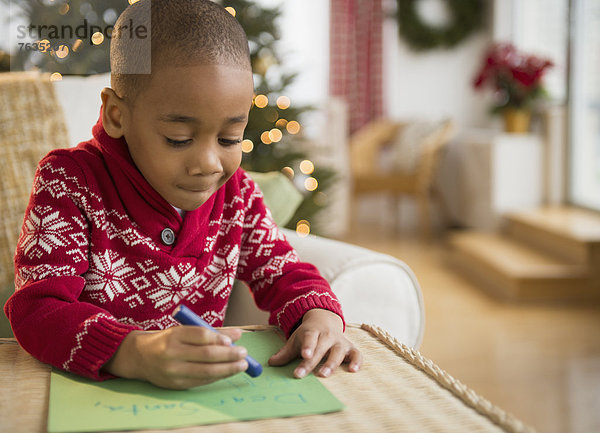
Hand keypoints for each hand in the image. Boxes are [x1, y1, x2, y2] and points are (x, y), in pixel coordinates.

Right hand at [102, 326, 248, 388]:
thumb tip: (238, 334)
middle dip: (229, 355)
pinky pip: (201, 381)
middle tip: (244, 353)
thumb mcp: (185, 330)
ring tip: (242, 365)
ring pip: (206, 371)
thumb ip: (211, 332)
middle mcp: (171, 353)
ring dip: (228, 369)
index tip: (234, 340)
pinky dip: (217, 377)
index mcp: (174, 335)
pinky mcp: (175, 385)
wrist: (140, 357)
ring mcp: (172, 371)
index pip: (200, 335)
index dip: (219, 338)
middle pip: (206, 354)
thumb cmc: (168, 340)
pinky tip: (227, 372)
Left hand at [268, 309, 361, 377]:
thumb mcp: (296, 339)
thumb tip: (271, 363)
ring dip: (332, 363)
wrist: (325, 319)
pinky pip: (357, 354)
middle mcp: (327, 336)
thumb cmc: (308, 335)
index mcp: (313, 331)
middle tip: (303, 374)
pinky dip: (357, 362)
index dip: (307, 346)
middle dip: (313, 361)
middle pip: (321, 348)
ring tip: (324, 375)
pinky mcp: (350, 347)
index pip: (310, 338)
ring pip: (338, 351)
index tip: (304, 355)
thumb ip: (285, 353)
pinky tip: (353, 370)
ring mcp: (340, 341)